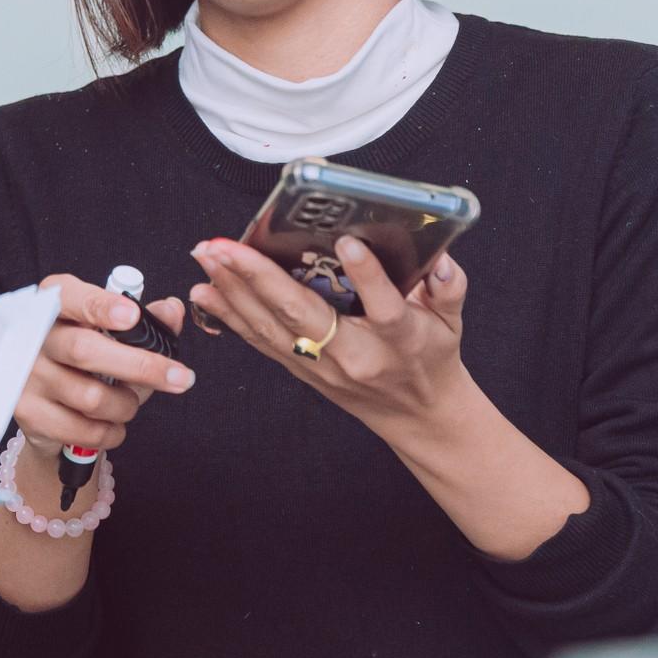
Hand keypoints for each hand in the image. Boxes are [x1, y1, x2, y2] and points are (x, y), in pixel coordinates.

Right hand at [10, 274, 191, 458]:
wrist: (45, 404)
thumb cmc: (84, 359)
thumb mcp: (114, 334)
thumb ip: (147, 321)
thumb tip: (172, 311)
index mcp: (54, 305)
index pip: (72, 299)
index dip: (102, 307)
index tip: (133, 316)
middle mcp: (32, 337)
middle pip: (85, 351)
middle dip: (141, 366)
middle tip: (180, 378)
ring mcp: (27, 376)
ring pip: (91, 397)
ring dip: (126, 405)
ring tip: (129, 403)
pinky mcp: (28, 413)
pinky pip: (83, 430)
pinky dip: (111, 432)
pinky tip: (113, 425)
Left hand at [189, 236, 472, 433]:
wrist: (417, 415)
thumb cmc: (431, 358)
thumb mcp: (452, 322)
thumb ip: (449, 287)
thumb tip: (442, 260)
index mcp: (399, 339)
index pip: (385, 307)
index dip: (368, 276)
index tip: (349, 243)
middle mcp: (355, 355)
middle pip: (304, 316)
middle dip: (260, 278)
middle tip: (226, 246)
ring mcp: (323, 367)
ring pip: (272, 328)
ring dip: (233, 291)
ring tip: (206, 257)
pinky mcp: (302, 370)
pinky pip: (261, 342)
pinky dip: (230, 315)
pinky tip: (206, 291)